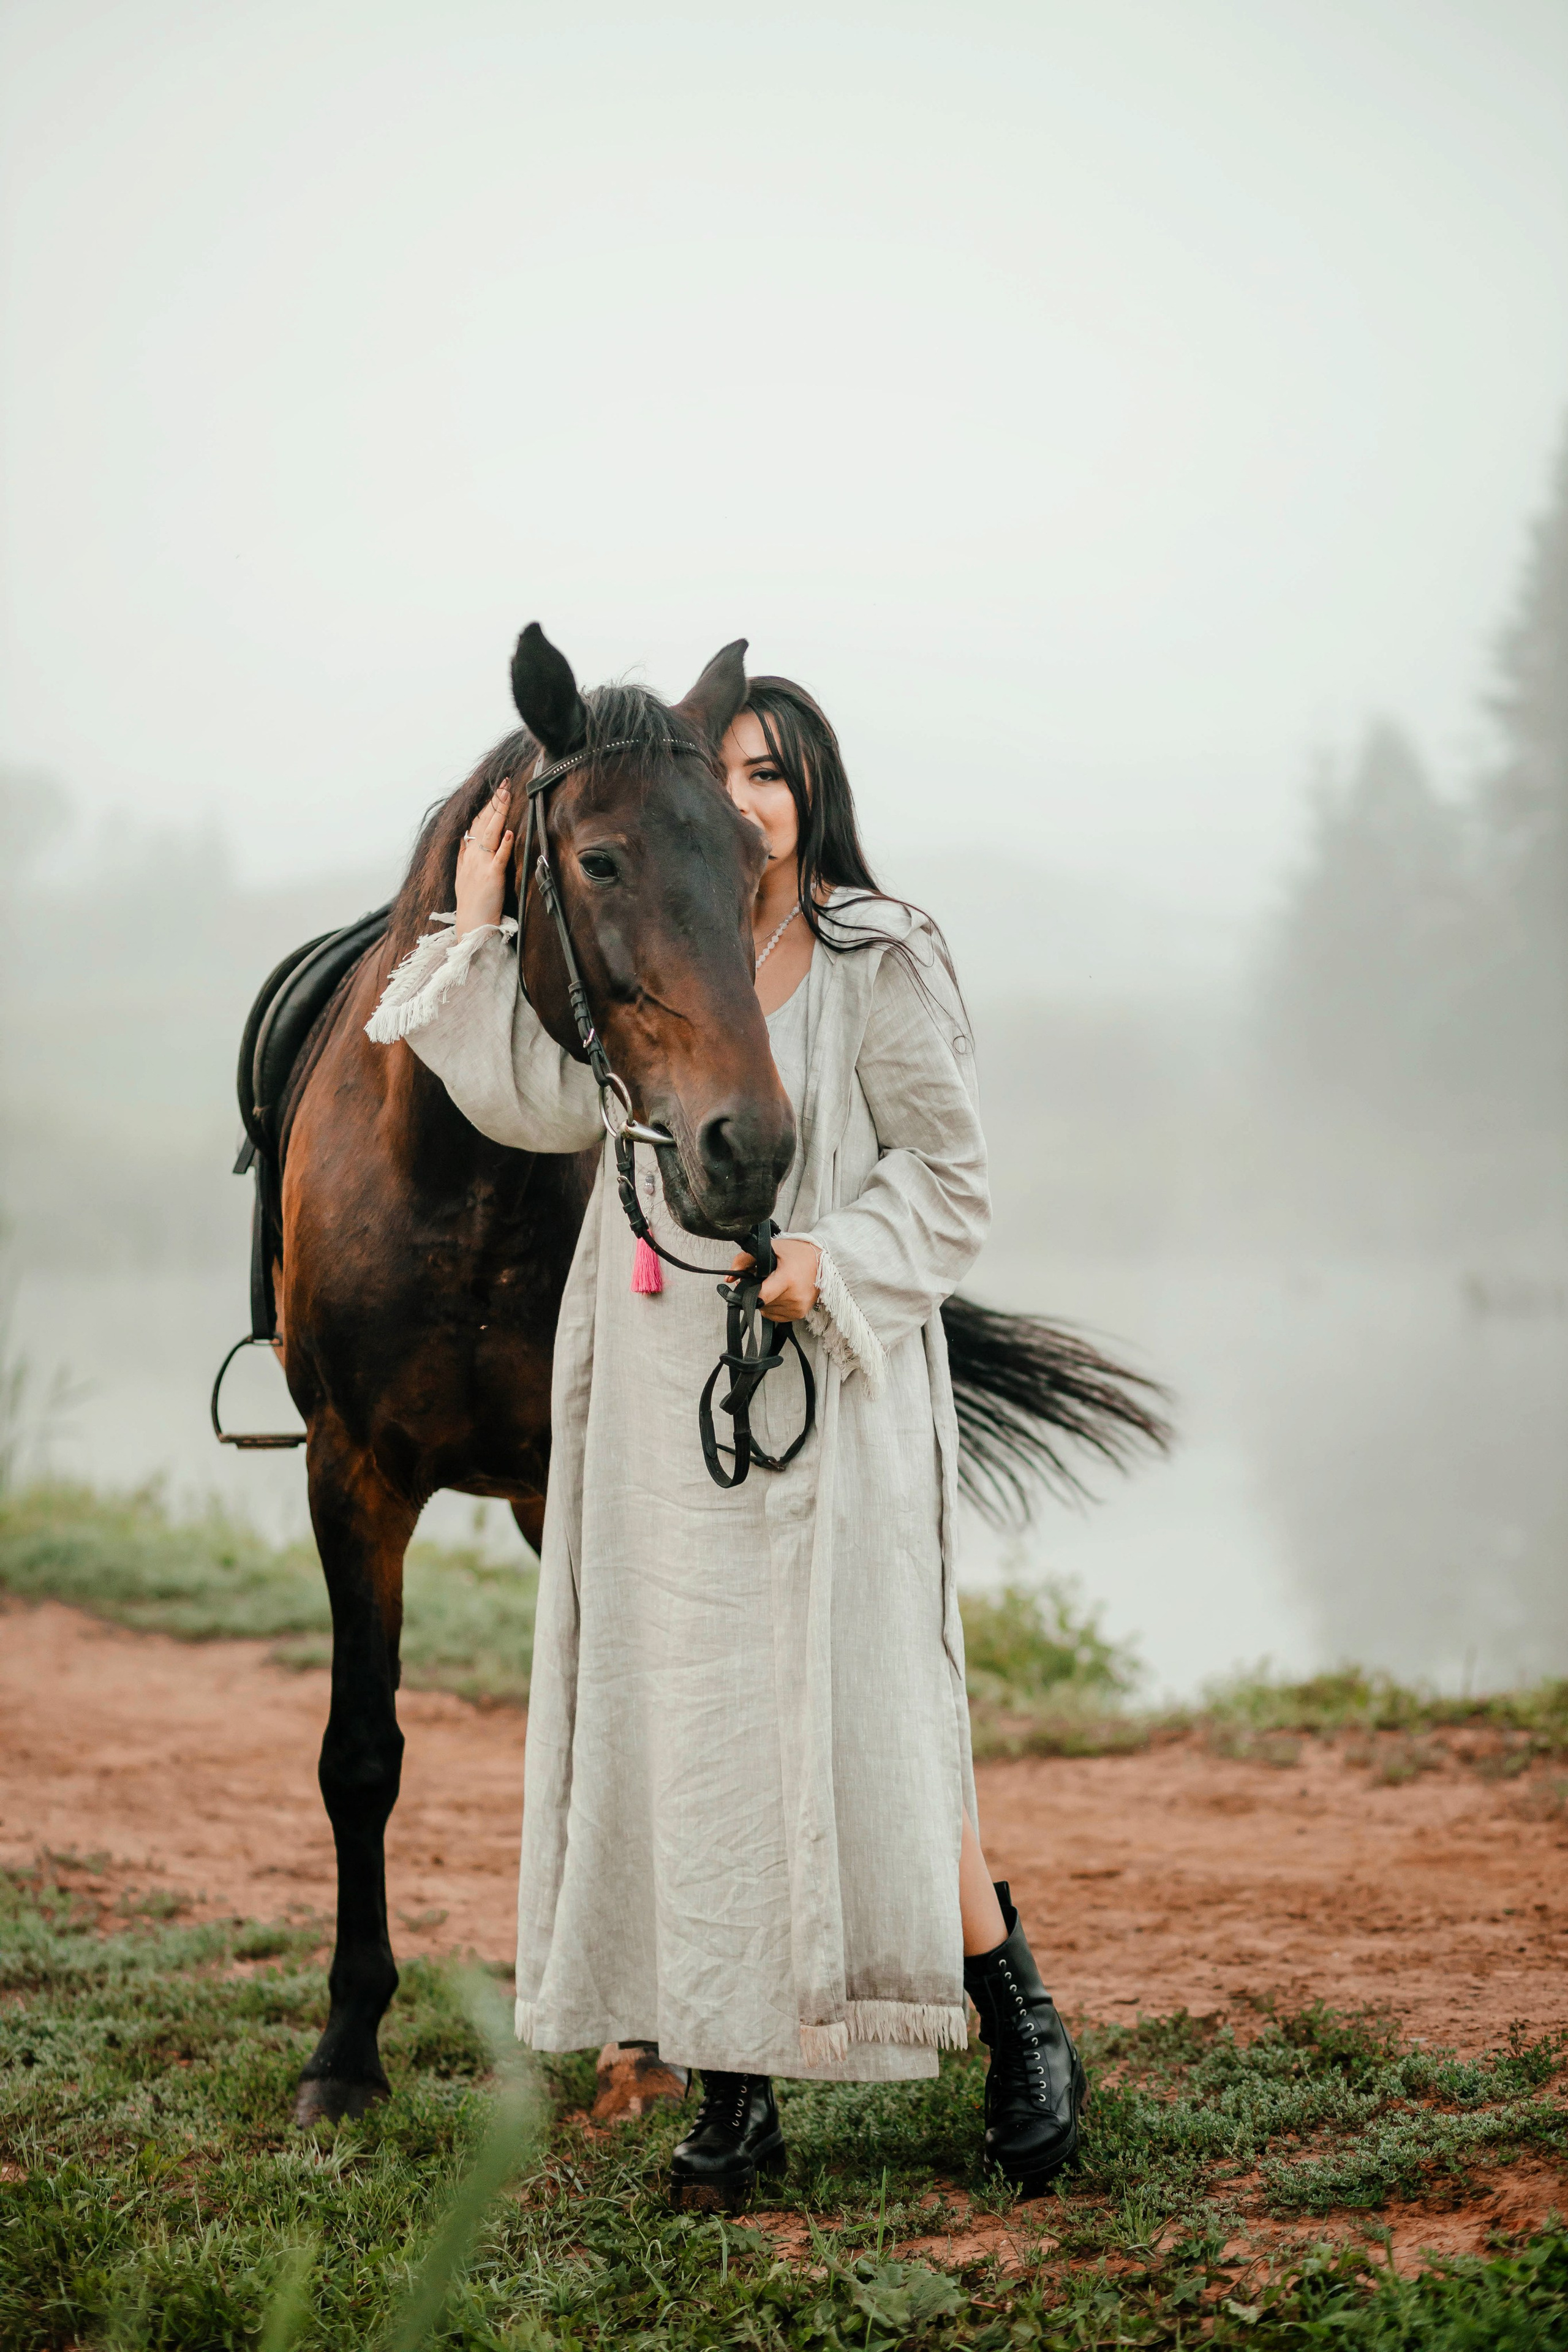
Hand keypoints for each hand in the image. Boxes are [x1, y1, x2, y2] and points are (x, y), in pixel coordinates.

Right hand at [454, 786, 514, 939]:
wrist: (472, 925)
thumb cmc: (471, 902)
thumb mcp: (462, 875)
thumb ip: (463, 856)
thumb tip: (463, 840)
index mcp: (467, 855)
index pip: (477, 824)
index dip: (487, 807)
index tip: (496, 791)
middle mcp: (473, 856)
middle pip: (484, 823)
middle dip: (494, 802)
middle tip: (505, 784)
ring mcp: (481, 865)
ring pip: (490, 834)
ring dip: (499, 813)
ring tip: (506, 796)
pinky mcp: (492, 877)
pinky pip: (499, 858)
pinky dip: (504, 845)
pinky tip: (509, 832)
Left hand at [729, 1235, 820, 1322]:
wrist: (824, 1261)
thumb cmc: (796, 1252)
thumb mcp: (770, 1248)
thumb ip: (744, 1260)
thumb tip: (728, 1278)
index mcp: (787, 1279)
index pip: (761, 1297)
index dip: (750, 1292)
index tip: (749, 1284)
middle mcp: (794, 1297)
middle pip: (761, 1303)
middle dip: (757, 1292)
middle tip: (765, 1279)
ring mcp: (798, 1308)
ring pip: (767, 1310)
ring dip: (766, 1300)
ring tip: (775, 1284)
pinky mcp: (800, 1314)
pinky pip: (776, 1315)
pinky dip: (773, 1306)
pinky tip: (781, 1293)